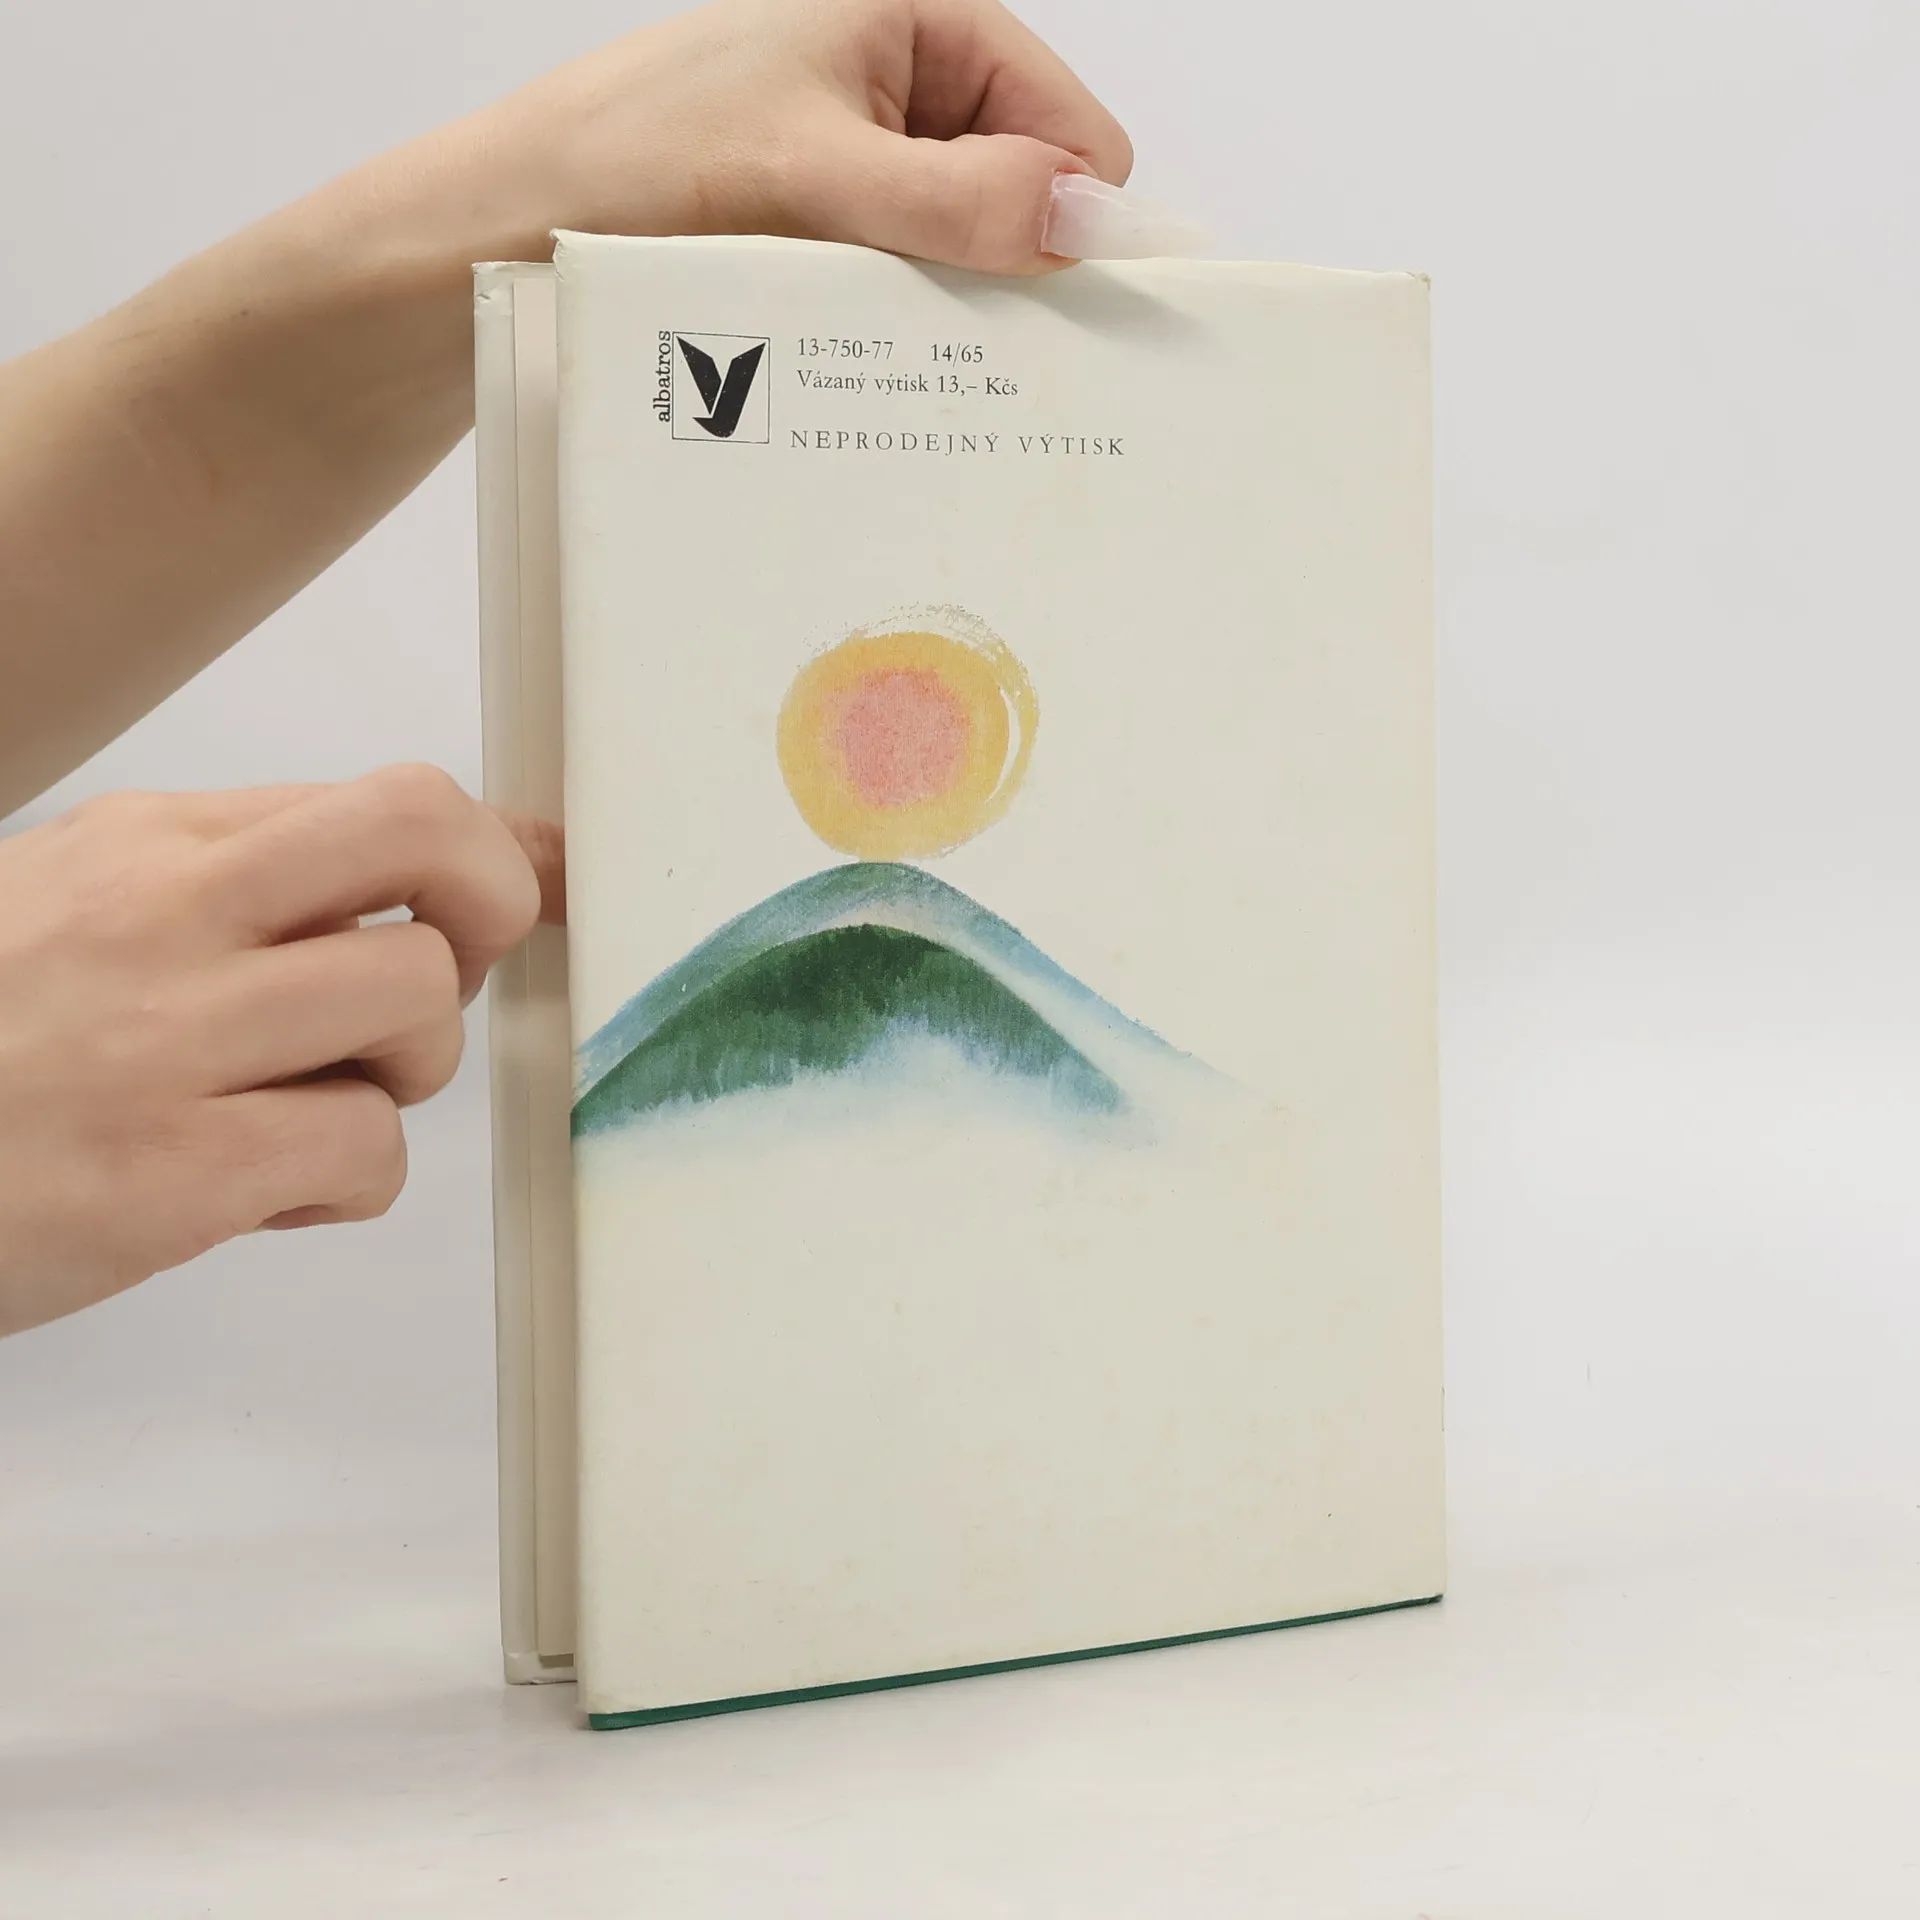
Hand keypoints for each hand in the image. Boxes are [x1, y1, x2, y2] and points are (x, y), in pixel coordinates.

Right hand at [0, 766, 562, 1337]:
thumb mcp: (82, 905)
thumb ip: (255, 877)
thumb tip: (469, 851)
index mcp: (149, 844)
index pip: (390, 801)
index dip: (491, 850)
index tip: (528, 886)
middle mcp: (165, 914)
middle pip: (430, 841)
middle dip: (490, 905)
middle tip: (444, 977)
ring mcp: (166, 1040)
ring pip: (416, 1002)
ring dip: (400, 1070)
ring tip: (310, 1105)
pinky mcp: (168, 1173)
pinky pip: (366, 1153)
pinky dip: (341, 1186)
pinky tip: (260, 1192)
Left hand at [465, 0, 1133, 273]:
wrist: (504, 227)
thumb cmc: (632, 165)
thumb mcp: (812, 175)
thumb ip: (958, 199)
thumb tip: (1085, 218)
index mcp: (916, 18)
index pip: (1070, 129)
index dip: (1066, 218)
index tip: (1042, 304)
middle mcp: (900, 80)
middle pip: (1026, 193)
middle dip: (1006, 265)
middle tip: (949, 334)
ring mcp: (862, 154)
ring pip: (967, 246)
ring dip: (945, 303)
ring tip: (877, 335)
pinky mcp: (825, 219)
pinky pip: (906, 277)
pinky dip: (896, 320)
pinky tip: (854, 347)